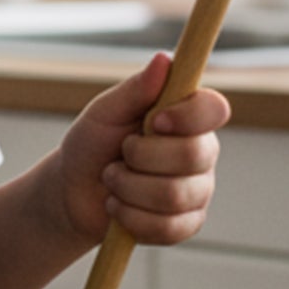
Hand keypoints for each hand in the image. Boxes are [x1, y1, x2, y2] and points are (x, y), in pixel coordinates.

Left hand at [52, 52, 228, 249]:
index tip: (154, 121)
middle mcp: (200, 151)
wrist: (73, 191)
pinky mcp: (187, 223)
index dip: (188, 116)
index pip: (214, 109)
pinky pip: (170, 227)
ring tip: (112, 180)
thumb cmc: (92, 144)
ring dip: (128, 188)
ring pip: (175, 195)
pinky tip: (119, 207)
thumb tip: (164, 60)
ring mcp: (197, 189)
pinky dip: (132, 217)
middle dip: (141, 157)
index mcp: (186, 116)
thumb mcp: (105, 111)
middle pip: (193, 155)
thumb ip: (135, 89)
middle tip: (119, 155)